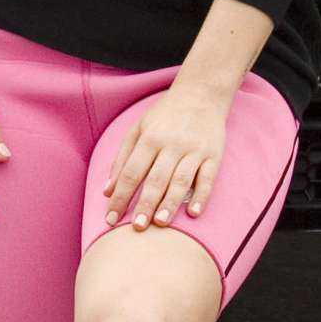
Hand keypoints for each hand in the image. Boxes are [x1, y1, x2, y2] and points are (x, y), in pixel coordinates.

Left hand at [101, 81, 228, 230]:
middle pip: (156, 179)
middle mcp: (171, 144)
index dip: (120, 197)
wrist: (201, 94)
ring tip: (161, 222)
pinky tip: (193, 212)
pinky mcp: (213, 154)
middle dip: (145, 204)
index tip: (111, 219)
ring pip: (181, 180)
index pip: (131, 173)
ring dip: (170, 203)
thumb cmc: (165, 115)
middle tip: (137, 227)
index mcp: (149, 138)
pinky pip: (208, 178)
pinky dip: (201, 195)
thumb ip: (121, 159)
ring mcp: (194, 150)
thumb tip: (107, 191)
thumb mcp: (138, 129)